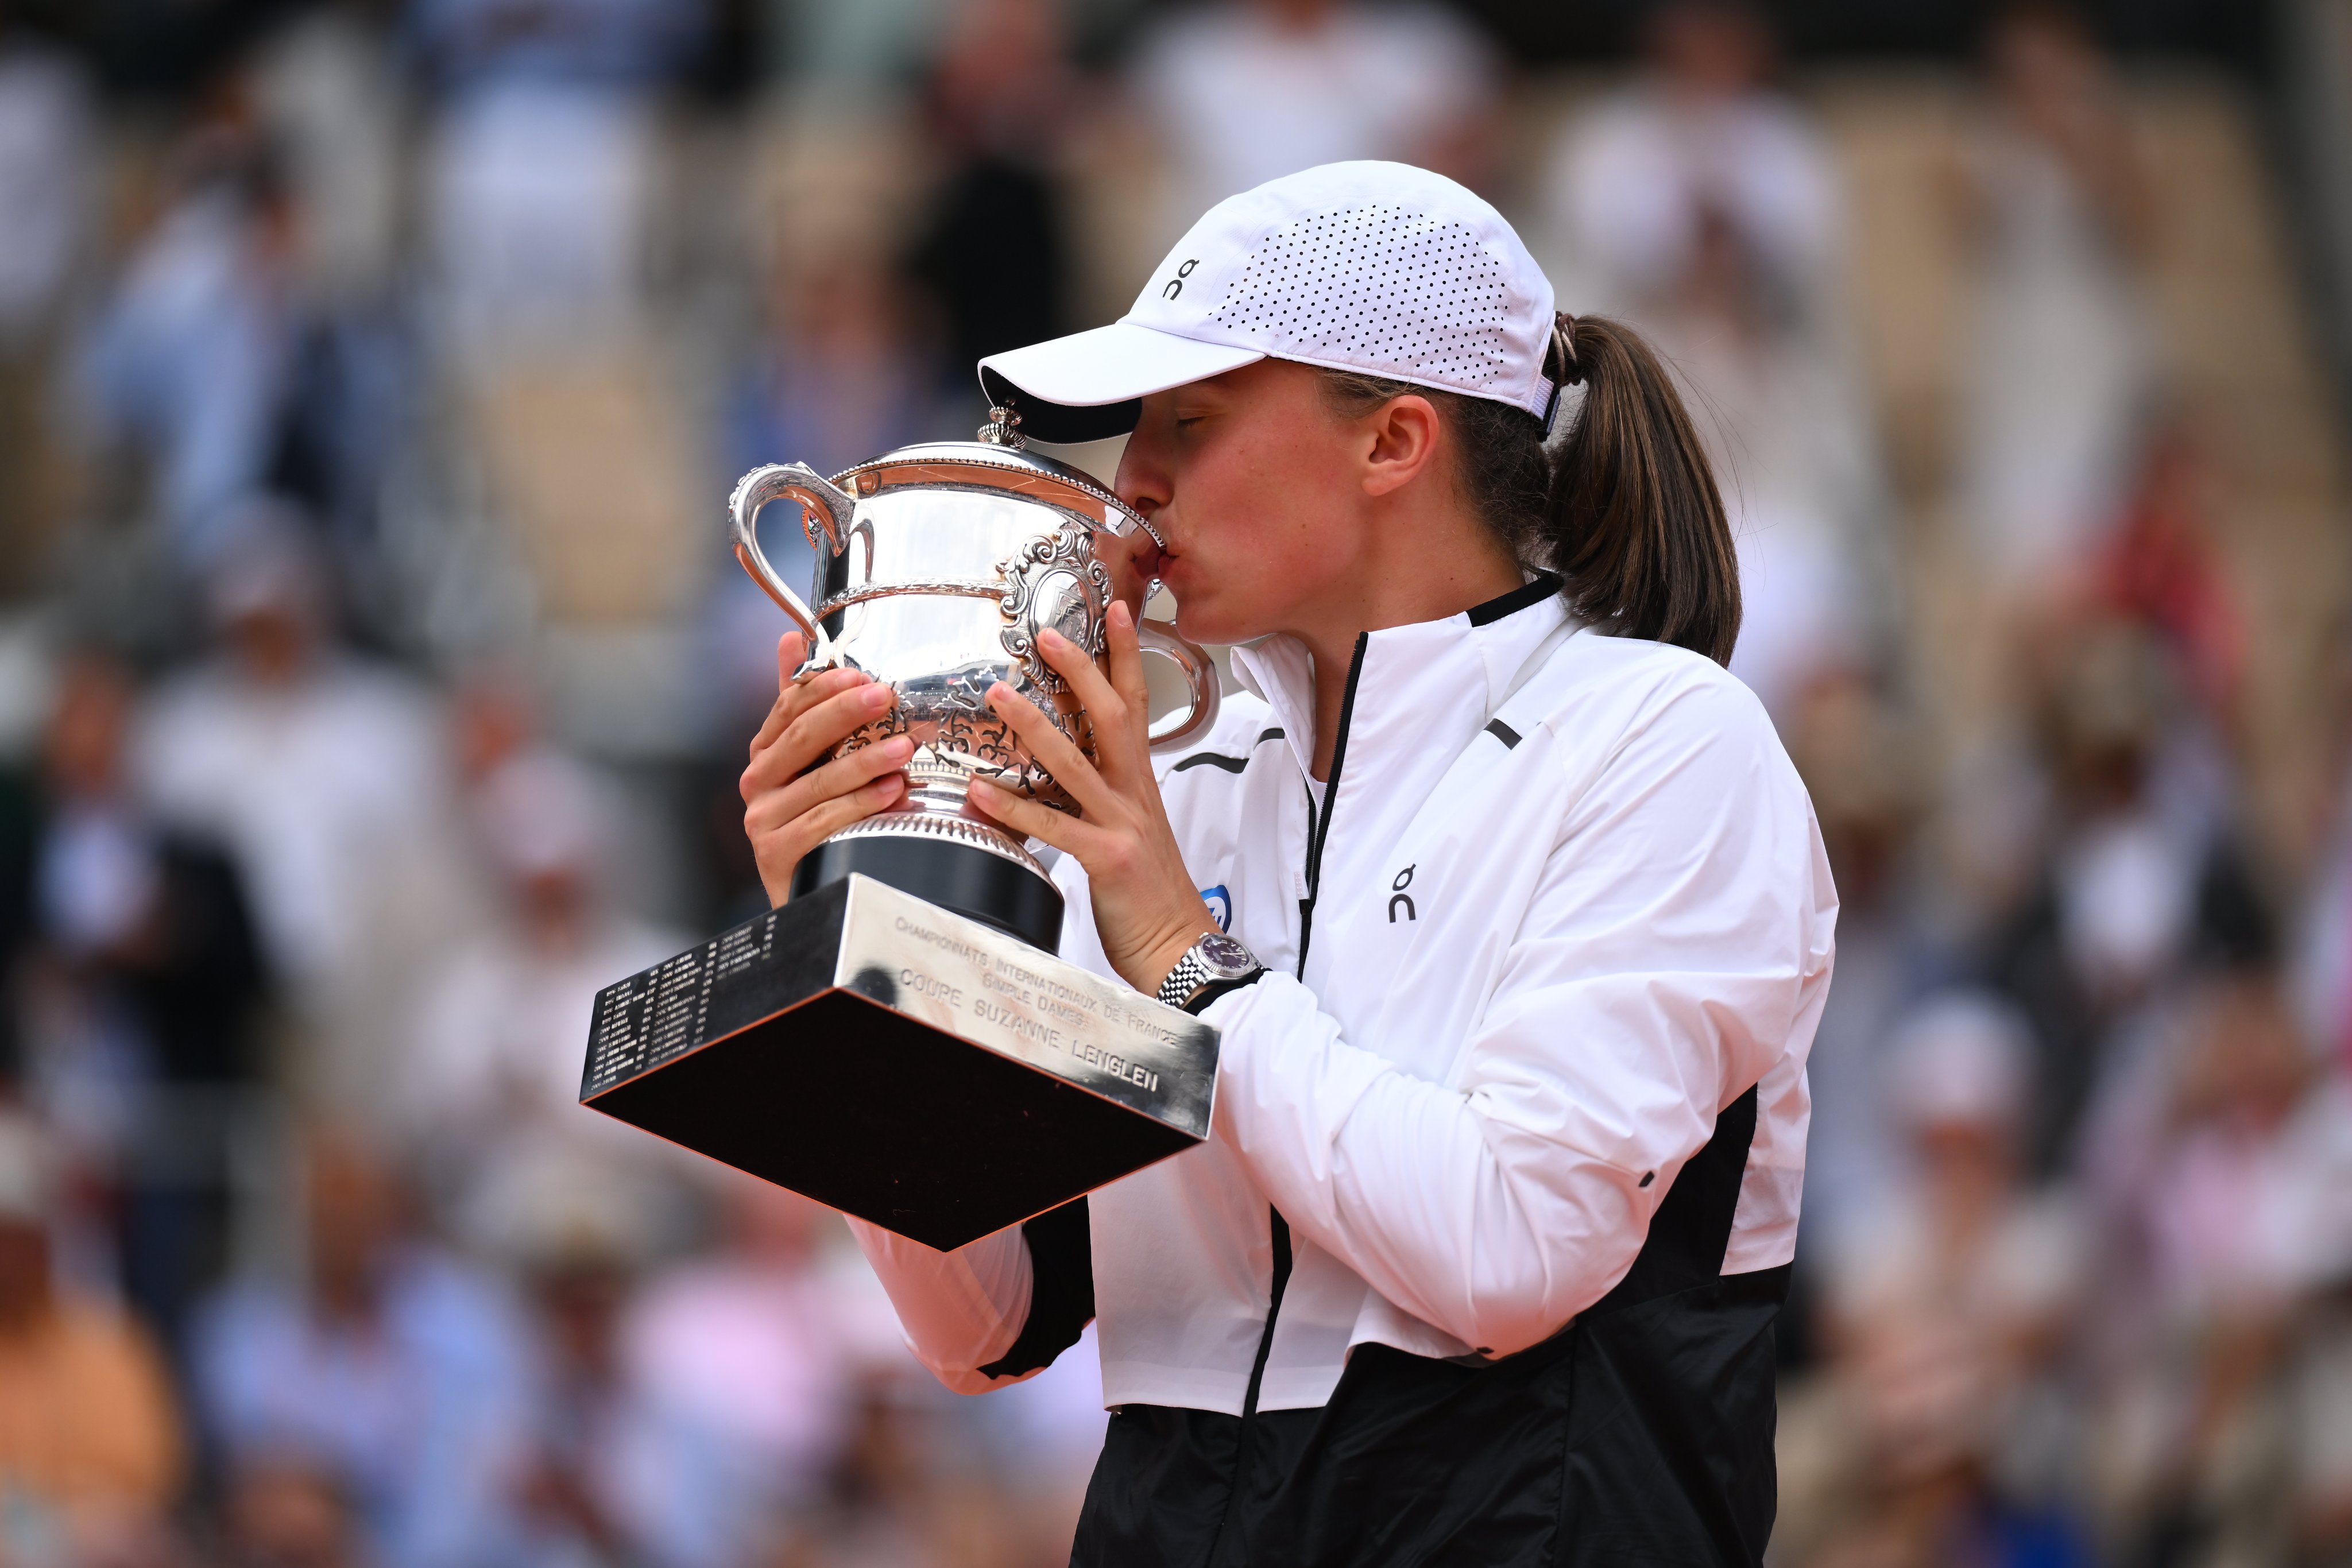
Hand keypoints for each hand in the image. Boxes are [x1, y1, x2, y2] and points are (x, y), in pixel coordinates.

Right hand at [741, 632, 912, 906]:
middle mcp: (759, 782)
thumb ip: (799, 702)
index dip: (824, 688)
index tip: (861, 675)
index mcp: (767, 753)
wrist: (810, 893)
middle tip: (885, 697)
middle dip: (846, 714)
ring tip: (904, 747)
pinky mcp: (776, 853)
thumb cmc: (814, 820)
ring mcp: (763, 820)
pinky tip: (893, 792)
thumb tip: (789, 639)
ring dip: (865, 761)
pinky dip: (861, 805)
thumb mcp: (808, 759)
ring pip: (819, 781)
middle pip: (801, 738)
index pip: (788, 708)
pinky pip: (824, 822)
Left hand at [968, 601, 1216, 995]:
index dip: (1126, 657)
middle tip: (1047, 633)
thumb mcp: (1131, 833)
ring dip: (1034, 725)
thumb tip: (1067, 777)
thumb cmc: (1151, 895)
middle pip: (1111, 715)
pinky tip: (981, 791)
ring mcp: (1123, 824)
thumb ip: (1103, 799)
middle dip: (1081, 669)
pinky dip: (1016, 806)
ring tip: (999, 694)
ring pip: (1076, 762)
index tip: (1116, 610)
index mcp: (1139, 784)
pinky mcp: (1108, 859)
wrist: (1180, 948)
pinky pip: (1055, 825)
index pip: (1135, 706)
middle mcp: (1134, 794)